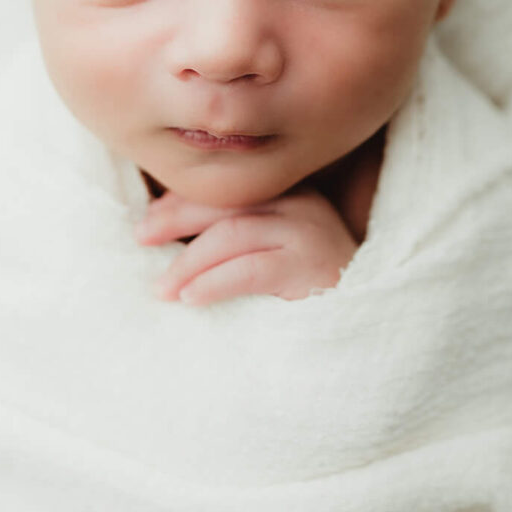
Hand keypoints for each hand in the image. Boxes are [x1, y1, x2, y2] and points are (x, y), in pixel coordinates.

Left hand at [135, 186, 358, 305]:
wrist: (372, 322)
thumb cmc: (310, 291)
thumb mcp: (270, 253)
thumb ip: (235, 236)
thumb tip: (166, 230)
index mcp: (287, 193)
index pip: (225, 189)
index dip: (180, 202)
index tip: (146, 222)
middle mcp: (300, 202)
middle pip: (224, 203)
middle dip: (175, 219)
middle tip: (139, 239)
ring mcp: (309, 232)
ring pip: (232, 234)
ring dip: (188, 261)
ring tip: (162, 287)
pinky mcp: (312, 267)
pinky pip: (252, 270)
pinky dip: (215, 282)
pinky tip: (192, 298)